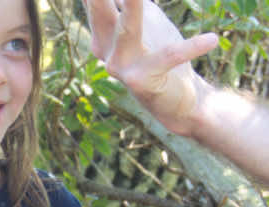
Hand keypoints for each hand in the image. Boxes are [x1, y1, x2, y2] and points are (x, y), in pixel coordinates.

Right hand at [82, 0, 217, 134]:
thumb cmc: (158, 51)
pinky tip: (211, 40)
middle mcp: (104, 49)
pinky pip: (169, 58)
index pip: (95, 0)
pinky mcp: (143, 81)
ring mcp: (120, 67)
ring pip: (128, 29)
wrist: (173, 97)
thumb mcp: (143, 17)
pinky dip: (189, 48)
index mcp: (102, 31)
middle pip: (101, 10)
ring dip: (134, 7)